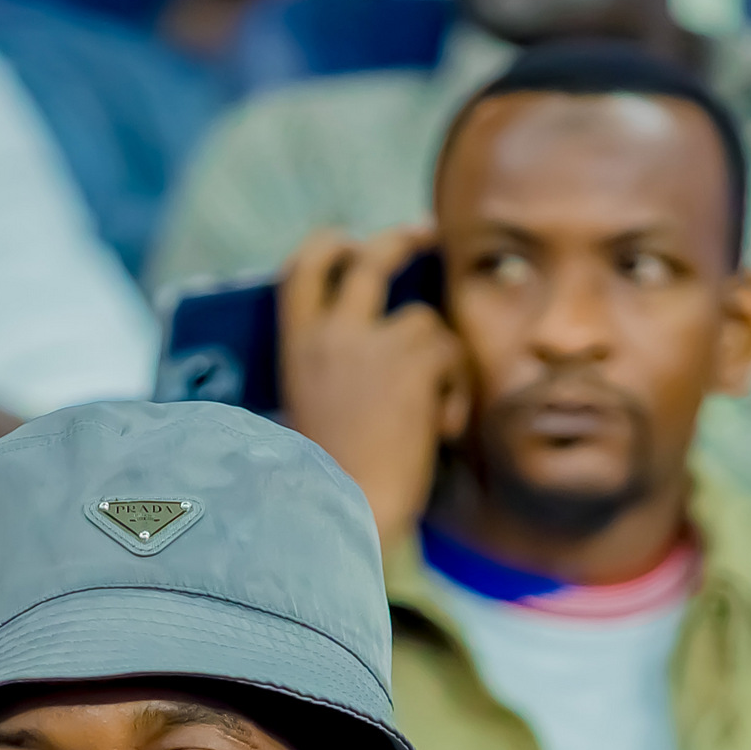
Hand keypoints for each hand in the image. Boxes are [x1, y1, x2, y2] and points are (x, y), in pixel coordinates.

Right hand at [277, 225, 466, 542]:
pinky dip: (455, 393)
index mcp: (295, 348)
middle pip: (369, 260)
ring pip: (425, 321)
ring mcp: (371, 342)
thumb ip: (334, 371)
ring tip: (434, 415)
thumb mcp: (316, 413)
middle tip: (426, 235)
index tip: (347, 241)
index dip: (326, 247)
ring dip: (440, 362)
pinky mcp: (413, 360)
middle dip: (399, 240)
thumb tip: (380, 342)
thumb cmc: (337, 484)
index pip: (301, 270)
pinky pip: (451, 355)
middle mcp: (330, 334)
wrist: (353, 514)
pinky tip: (442, 431)